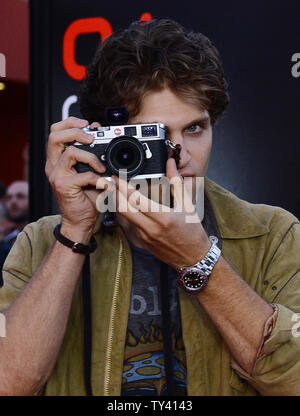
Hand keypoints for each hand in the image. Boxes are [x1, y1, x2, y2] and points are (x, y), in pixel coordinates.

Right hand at [46, 117, 109, 240]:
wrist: (80, 221)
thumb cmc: (86, 198)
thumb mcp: (91, 172)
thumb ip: (93, 156)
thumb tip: (102, 139)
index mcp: (58, 159)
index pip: (55, 131)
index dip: (70, 122)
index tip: (87, 124)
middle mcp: (53, 165)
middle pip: (54, 136)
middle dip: (75, 131)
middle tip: (91, 138)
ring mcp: (57, 175)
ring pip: (70, 152)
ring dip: (91, 157)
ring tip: (102, 168)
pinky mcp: (63, 186)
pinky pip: (84, 175)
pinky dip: (99, 179)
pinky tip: (106, 185)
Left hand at [113, 158, 209, 268]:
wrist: (193, 259)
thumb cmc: (193, 233)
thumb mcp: (188, 205)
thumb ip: (176, 182)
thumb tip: (171, 163)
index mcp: (162, 218)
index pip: (136, 200)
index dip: (123, 186)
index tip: (118, 176)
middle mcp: (150, 228)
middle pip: (123, 209)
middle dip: (115, 193)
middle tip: (112, 181)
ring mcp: (144, 237)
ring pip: (124, 217)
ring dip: (118, 203)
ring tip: (117, 190)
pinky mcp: (142, 242)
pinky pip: (129, 225)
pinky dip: (126, 213)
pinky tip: (127, 205)